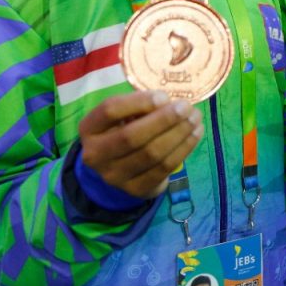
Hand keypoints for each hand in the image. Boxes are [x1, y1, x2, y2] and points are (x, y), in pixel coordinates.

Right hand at [79, 90, 203, 199]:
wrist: (118, 169)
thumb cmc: (123, 130)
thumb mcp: (123, 115)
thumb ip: (140, 106)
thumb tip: (170, 101)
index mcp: (89, 129)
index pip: (109, 111)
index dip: (138, 101)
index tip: (164, 96)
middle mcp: (96, 155)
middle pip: (132, 136)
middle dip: (164, 120)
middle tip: (187, 108)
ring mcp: (115, 176)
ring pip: (151, 153)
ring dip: (179, 134)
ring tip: (195, 119)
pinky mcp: (136, 189)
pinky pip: (164, 168)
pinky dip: (184, 149)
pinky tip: (195, 134)